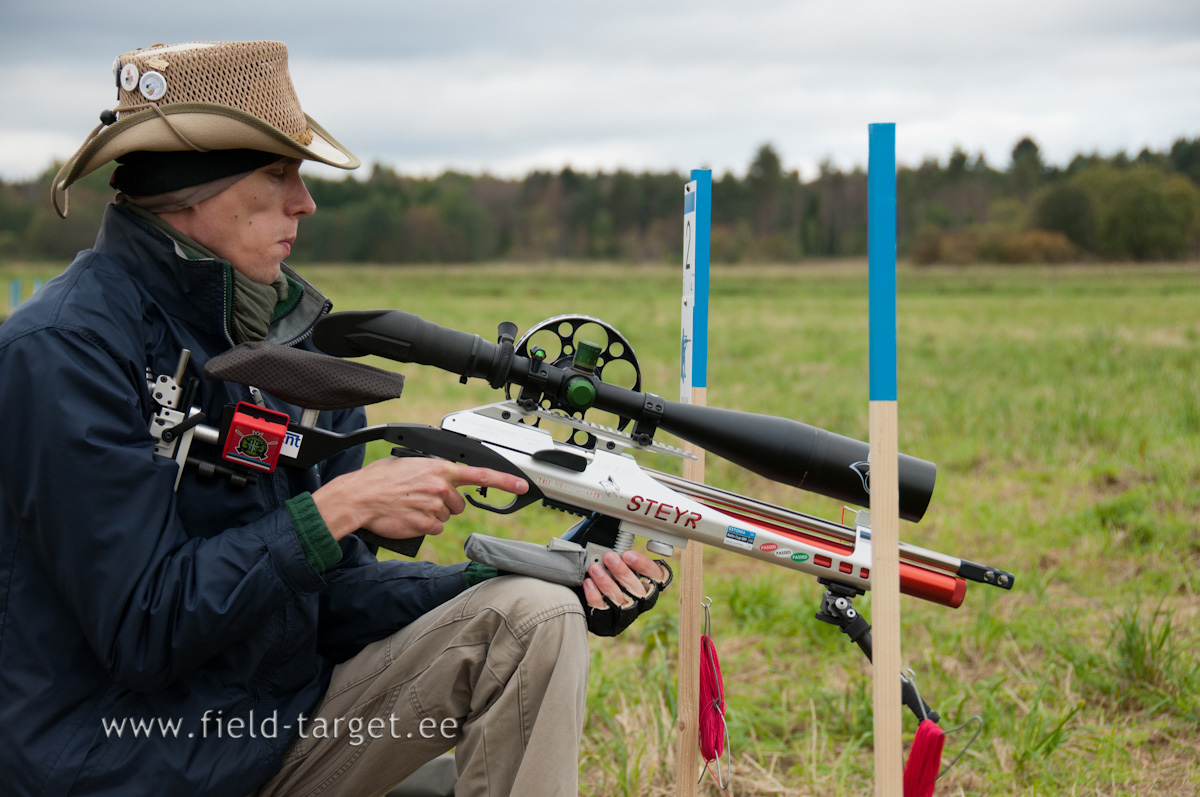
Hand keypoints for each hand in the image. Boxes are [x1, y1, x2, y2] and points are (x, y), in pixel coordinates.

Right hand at [312, 457, 527, 541]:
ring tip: (410, 506)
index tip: (523, 485)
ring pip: (446, 517)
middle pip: (459, 503)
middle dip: (446, 503)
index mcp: (439, 468)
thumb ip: (430, 470)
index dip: (505, 481)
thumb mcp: (407, 464)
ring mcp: (434, 507)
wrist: (359, 498)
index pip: (480, 474)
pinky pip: (435, 529)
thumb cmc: (377, 481)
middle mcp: (440, 487)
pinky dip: (424, 526)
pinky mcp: (426, 525)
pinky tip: (409, 517)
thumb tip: (441, 477)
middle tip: (421, 498)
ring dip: (433, 515)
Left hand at [582, 550, 666, 610]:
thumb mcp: (624, 565)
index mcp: (650, 584)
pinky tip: (588, 583)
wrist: (597, 599)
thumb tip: (614, 547)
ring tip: (595, 568)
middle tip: (609, 557)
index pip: (655, 575)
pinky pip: (602, 608)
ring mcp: (625, 612)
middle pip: (635, 587)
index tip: (628, 555)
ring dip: (606, 581)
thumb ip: (624, 558)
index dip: (643, 565)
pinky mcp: (609, 620)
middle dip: (621, 571)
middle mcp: (641, 600)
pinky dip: (594, 595)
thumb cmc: (615, 576)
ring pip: (618, 598)